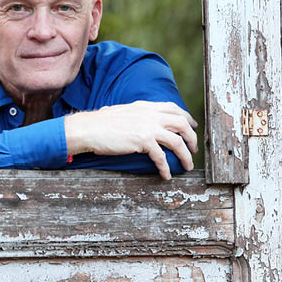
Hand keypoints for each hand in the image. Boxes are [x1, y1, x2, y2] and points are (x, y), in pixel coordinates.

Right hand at [64, 101, 197, 179]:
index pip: (173, 108)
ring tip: (187, 165)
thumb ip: (136, 115)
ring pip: (178, 141)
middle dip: (192, 137)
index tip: (192, 126)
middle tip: (194, 149)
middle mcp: (150, 114)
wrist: (88, 128)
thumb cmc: (100, 123)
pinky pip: (161, 157)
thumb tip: (142, 122)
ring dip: (186, 155)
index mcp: (145, 107)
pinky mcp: (142, 141)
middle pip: (182, 124)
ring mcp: (147, 127)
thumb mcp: (123, 112)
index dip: (187, 117)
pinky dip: (166, 168)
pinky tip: (166, 175)